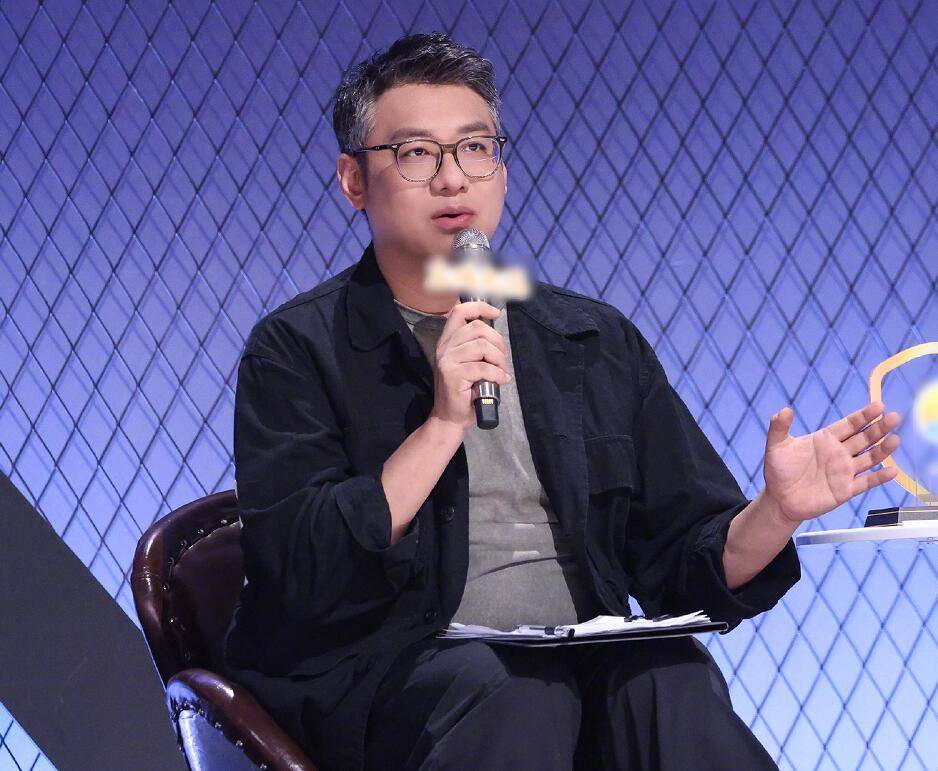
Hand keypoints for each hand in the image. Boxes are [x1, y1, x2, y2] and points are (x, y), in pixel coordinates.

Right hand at [427, 300, 509, 432]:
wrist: (450, 417)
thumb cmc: (463, 391)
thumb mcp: (468, 363)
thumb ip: (476, 347)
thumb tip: (496, 334)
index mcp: (447, 341)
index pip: (459, 312)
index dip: (479, 307)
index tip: (495, 313)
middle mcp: (444, 348)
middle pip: (477, 328)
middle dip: (498, 341)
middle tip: (503, 359)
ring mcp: (447, 361)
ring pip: (482, 346)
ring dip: (499, 359)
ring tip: (503, 372)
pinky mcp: (453, 375)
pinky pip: (483, 367)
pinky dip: (497, 373)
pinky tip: (502, 380)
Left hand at [762, 401, 901, 524]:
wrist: (779, 498)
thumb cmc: (778, 470)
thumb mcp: (776, 446)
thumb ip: (779, 428)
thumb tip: (783, 410)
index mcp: (826, 439)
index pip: (849, 424)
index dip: (864, 416)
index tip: (879, 406)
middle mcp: (839, 453)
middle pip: (864, 438)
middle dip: (879, 428)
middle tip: (894, 417)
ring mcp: (844, 471)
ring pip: (869, 458)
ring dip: (883, 450)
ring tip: (895, 440)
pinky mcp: (845, 490)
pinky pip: (866, 482)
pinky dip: (879, 477)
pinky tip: (892, 471)